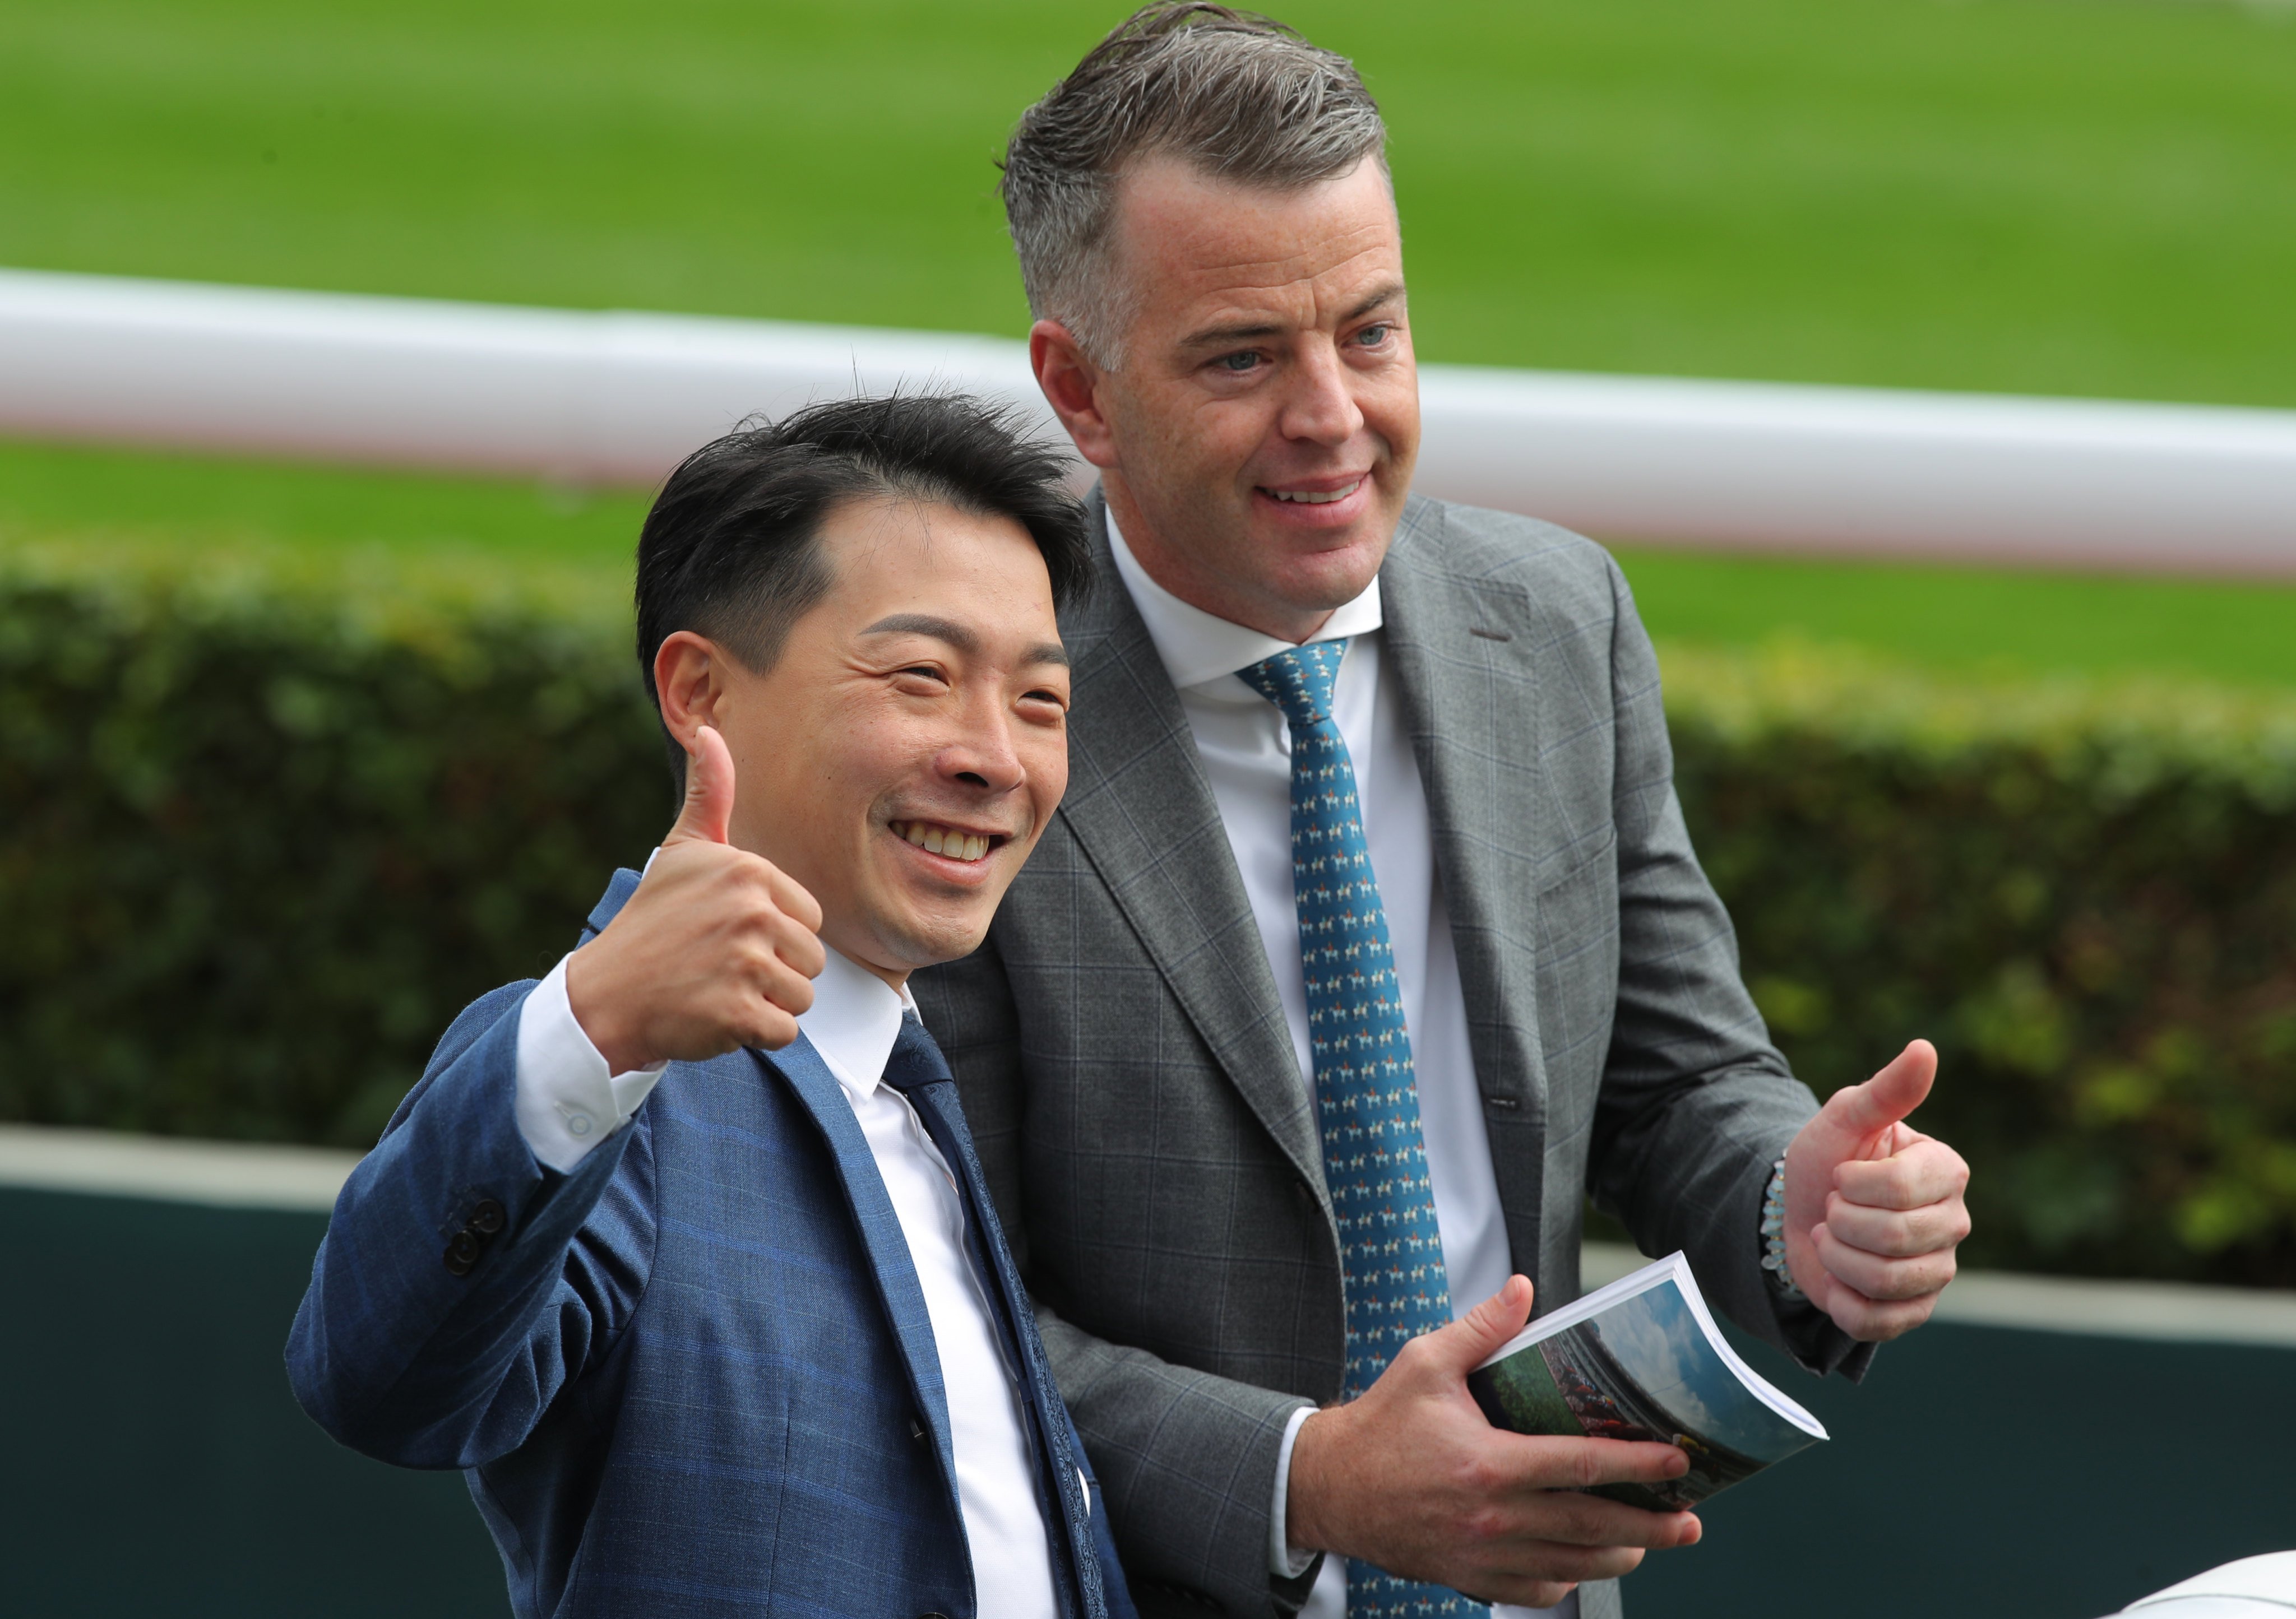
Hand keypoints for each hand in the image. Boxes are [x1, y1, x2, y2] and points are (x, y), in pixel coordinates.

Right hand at [564, 725, 825, 1069]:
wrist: (606, 993)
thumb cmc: (653, 921)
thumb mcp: (682, 851)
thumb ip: (710, 794)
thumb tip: (709, 731)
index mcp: (749, 871)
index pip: (809, 917)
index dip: (777, 934)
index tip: (729, 934)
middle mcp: (751, 912)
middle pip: (812, 959)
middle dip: (775, 972)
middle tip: (722, 967)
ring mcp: (744, 963)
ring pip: (802, 998)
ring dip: (766, 1004)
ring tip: (720, 989)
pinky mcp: (737, 1012)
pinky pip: (784, 1032)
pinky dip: (756, 1035)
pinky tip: (717, 1017)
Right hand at [1285, 1277, 1701, 1607]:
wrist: (1331, 1489)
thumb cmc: (1380, 1425)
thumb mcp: (1425, 1364)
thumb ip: (1481, 1328)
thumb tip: (1523, 1287)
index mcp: (1489, 1463)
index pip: (1583, 1466)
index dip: (1638, 1466)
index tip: (1678, 1464)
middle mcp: (1494, 1517)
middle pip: (1594, 1528)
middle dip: (1652, 1526)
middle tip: (1690, 1521)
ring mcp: (1485, 1555)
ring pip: (1573, 1566)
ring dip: (1621, 1555)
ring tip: (1652, 1541)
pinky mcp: (1471, 1577)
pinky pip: (1536, 1592)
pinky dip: (1569, 1580)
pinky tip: (1584, 1561)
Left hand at [1783, 1039, 1970, 1340]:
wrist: (1793, 1212)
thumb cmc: (1825, 1160)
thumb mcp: (1845, 1118)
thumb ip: (1886, 1091)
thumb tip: (1925, 1048)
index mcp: (1945, 1171)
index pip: (1900, 1189)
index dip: (1851, 1184)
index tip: (1839, 1174)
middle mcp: (1953, 1222)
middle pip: (1896, 1238)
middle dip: (1841, 1221)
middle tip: (1831, 1207)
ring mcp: (1938, 1270)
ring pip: (1887, 1281)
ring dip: (1838, 1258)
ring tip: (1832, 1237)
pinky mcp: (1914, 1311)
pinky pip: (1880, 1321)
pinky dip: (1843, 1301)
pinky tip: (1838, 1278)